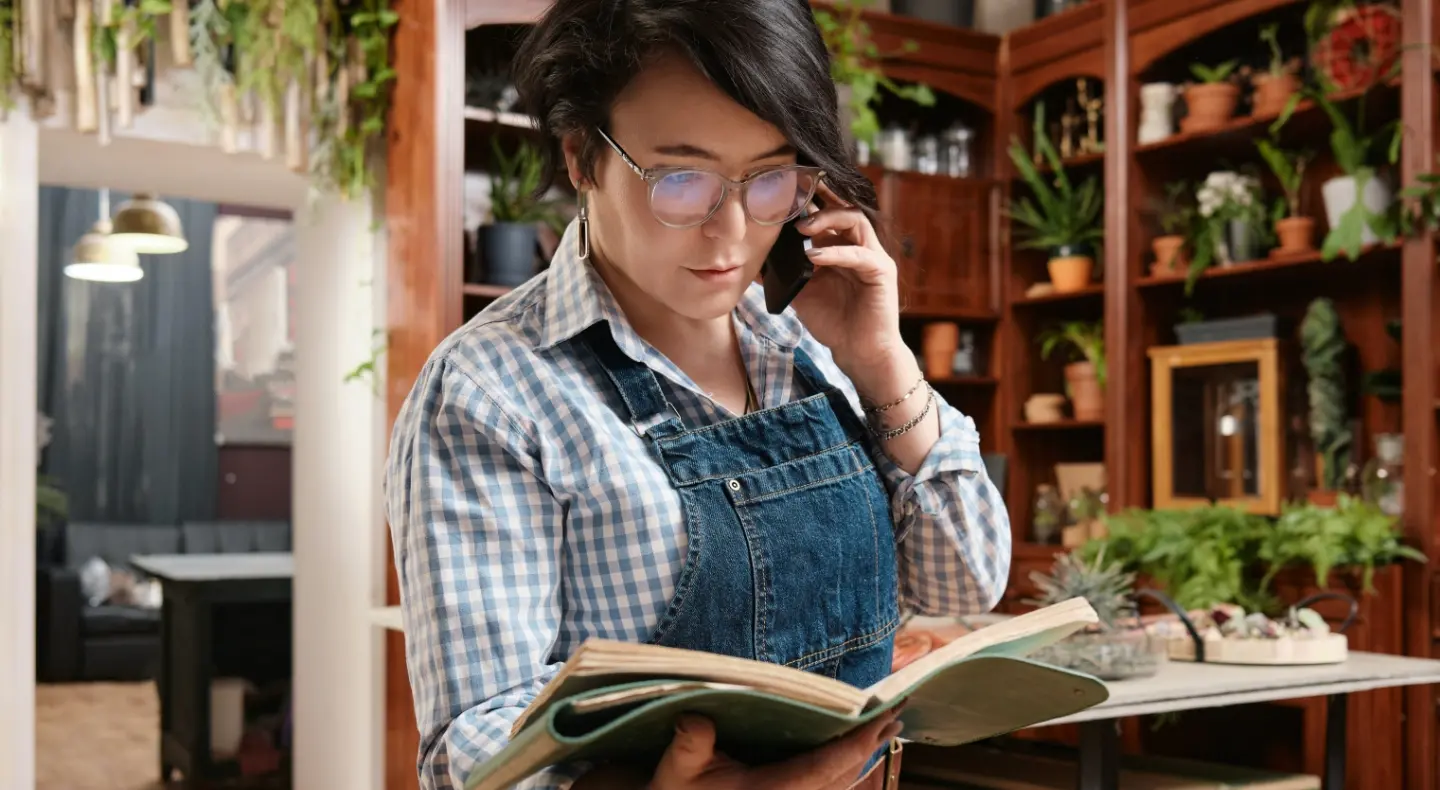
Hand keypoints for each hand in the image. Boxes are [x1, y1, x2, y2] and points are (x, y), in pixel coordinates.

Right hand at [646, 708, 903, 789]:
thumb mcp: (676, 771)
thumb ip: (689, 745)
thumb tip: (696, 718)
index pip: (823, 768)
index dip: (855, 743)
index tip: (879, 718)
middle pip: (843, 777)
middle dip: (870, 744)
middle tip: (894, 712)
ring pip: (842, 788)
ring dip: (865, 760)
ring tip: (886, 729)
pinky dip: (849, 774)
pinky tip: (861, 759)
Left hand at [788, 183, 906, 382]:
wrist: (858, 352)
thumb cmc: (833, 322)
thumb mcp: (801, 293)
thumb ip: (783, 275)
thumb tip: (753, 262)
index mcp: (839, 248)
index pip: (827, 213)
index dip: (810, 200)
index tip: (785, 190)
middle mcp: (858, 247)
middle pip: (844, 207)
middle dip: (822, 196)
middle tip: (795, 196)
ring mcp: (872, 257)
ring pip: (856, 221)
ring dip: (828, 219)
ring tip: (801, 228)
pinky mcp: (882, 272)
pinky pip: (860, 255)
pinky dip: (836, 253)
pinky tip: (813, 258)